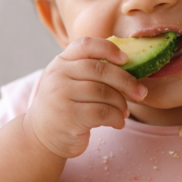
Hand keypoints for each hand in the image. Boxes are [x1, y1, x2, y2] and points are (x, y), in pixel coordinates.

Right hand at [25, 37, 148, 159]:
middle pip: (100, 70)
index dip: (109, 49)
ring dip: (121, 104)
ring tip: (125, 112)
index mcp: (61, 62)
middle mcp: (58, 75)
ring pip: (104, 93)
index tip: (126, 59)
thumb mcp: (70, 82)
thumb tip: (131, 68)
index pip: (86, 45)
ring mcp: (61, 95)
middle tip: (141, 93)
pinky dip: (116, 118)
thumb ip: (91, 71)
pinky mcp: (68, 116)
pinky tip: (118, 123)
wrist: (41, 136)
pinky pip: (102, 113)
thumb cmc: (65, 106)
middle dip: (126, 81)